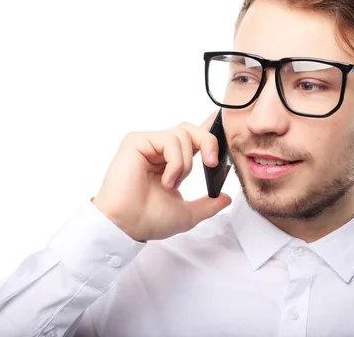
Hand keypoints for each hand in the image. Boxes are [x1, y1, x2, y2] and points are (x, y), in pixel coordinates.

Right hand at [92, 111, 231, 241]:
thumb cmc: (148, 219)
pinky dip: (175, 161)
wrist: (127, 225)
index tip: (224, 144)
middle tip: (212, 164)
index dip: (209, 136)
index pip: (193, 139)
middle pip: (191, 129)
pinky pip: (169, 139)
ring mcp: (147, 143)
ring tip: (172, 184)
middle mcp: (158, 149)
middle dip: (208, 142)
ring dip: (185, 163)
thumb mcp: (187, 213)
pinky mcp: (136, 141)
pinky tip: (166, 180)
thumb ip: (208, 204)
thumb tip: (227, 198)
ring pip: (183, 134)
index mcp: (169, 161)